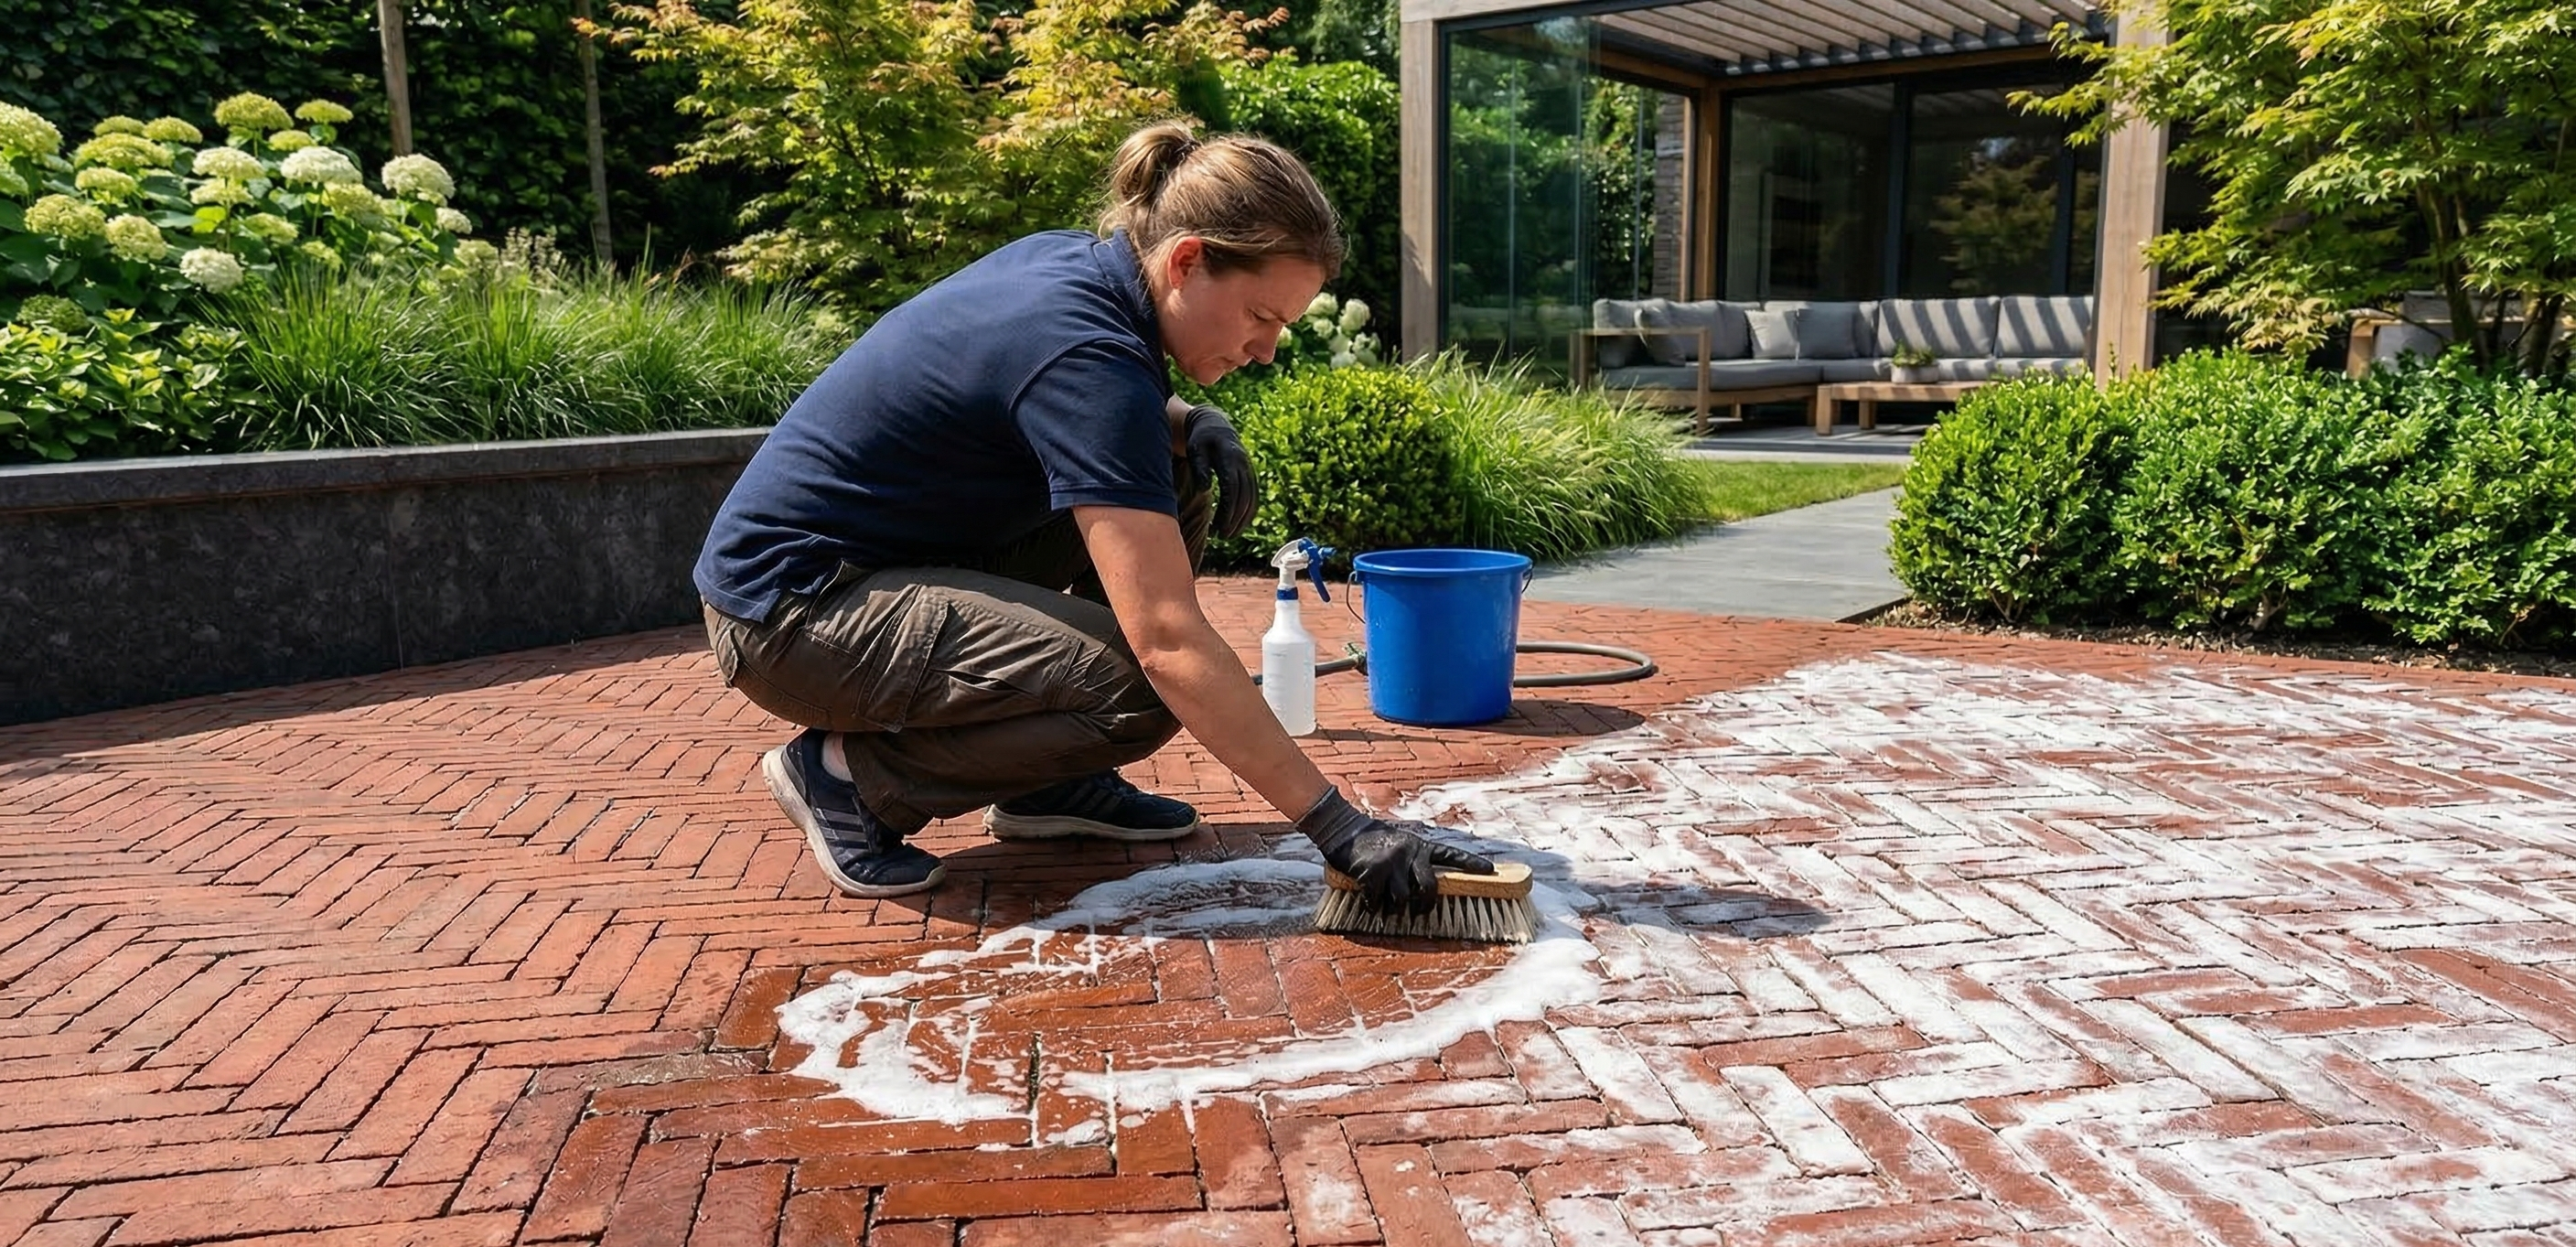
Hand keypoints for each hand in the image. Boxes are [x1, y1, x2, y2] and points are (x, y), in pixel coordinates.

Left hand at [1182, 404, 1258, 538]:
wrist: (1215, 426)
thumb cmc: (1201, 439)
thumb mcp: (1195, 449)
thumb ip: (1199, 468)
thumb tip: (1204, 488)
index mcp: (1230, 457)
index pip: (1232, 489)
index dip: (1227, 510)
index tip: (1218, 527)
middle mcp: (1244, 464)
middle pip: (1243, 497)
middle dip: (1234, 519)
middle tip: (1223, 537)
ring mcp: (1249, 469)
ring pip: (1251, 499)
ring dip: (1242, 520)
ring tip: (1229, 535)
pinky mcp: (1250, 475)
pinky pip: (1253, 497)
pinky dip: (1248, 513)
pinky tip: (1239, 526)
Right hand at [1298, 789, 1495, 914]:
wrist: (1343, 829)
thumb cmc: (1373, 841)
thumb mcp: (1400, 843)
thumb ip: (1414, 861)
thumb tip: (1424, 892)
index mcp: (1420, 845)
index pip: (1451, 854)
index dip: (1471, 864)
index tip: (1490, 871)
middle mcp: (1410, 851)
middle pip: (1429, 887)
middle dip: (1425, 906)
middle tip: (1418, 913)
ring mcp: (1392, 861)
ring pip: (1402, 899)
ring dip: (1393, 909)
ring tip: (1386, 907)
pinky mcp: (1373, 871)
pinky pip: (1377, 900)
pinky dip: (1372, 907)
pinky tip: (1367, 902)